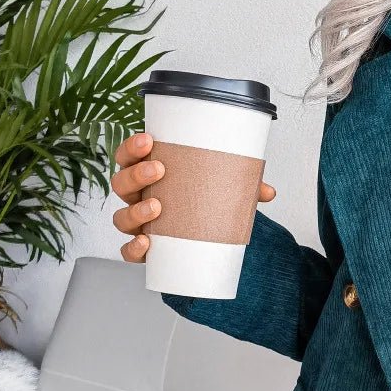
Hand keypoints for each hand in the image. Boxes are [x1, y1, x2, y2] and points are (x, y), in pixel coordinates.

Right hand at [110, 131, 276, 261]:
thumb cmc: (202, 203)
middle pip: (121, 183)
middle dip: (136, 174)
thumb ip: (243, 187)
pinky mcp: (144, 249)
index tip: (149, 139)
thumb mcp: (220, 190)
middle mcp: (137, 198)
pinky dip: (133, 248)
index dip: (132, 148)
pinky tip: (146, 242)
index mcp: (148, 175)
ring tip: (157, 206)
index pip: (128, 156)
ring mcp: (138, 224)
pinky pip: (128, 251)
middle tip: (159, 169)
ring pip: (121, 217)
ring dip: (135, 210)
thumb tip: (269, 191)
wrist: (203, 239)